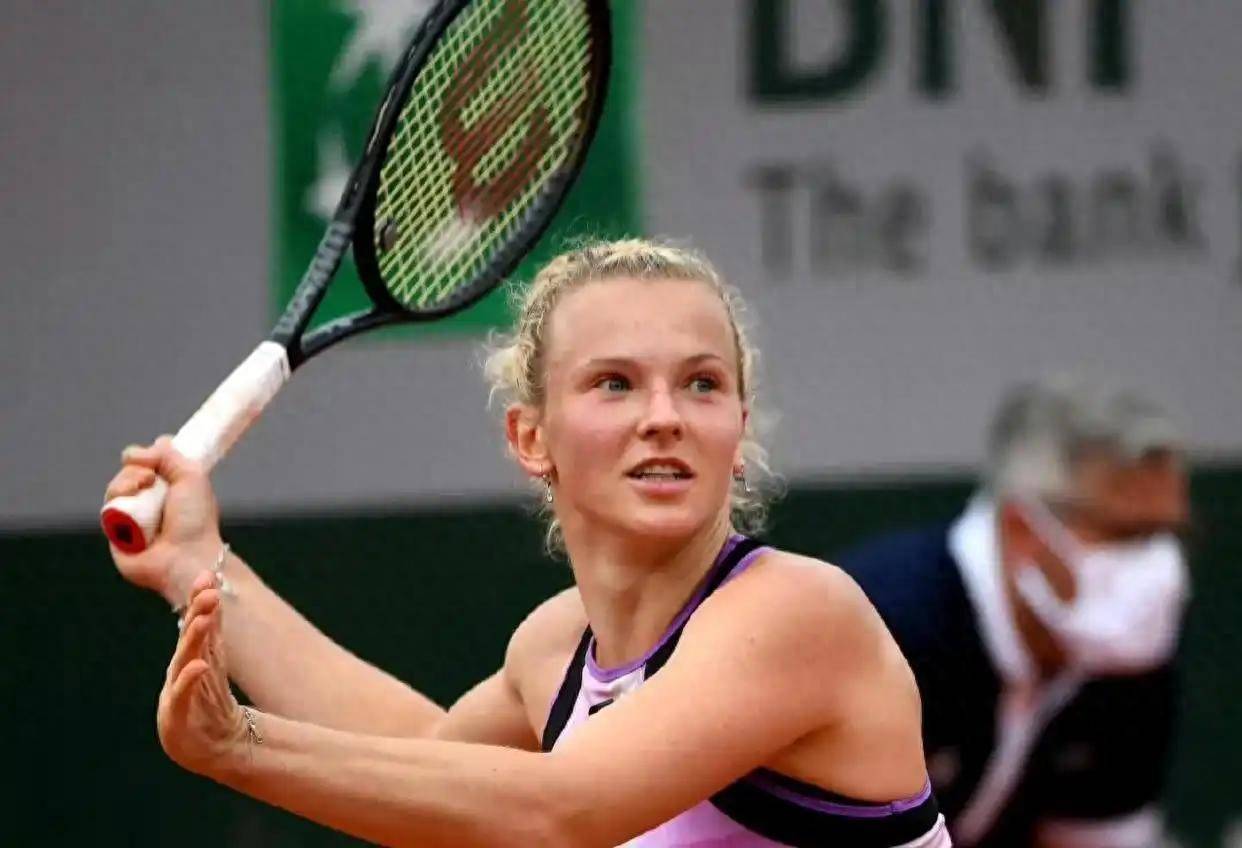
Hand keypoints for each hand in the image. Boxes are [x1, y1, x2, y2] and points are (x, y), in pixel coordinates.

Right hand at [103, 436, 223, 605]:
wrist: (185, 557)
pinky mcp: (116, 531)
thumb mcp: (191, 476)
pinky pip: (107, 509)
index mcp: (172, 487)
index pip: (151, 462)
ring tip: (140, 490)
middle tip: (149, 479)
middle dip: (134, 470)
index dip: (148, 456)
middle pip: (129, 471)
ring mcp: (133, 515)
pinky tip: (127, 510)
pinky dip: (115, 504)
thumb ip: (167, 454)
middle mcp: (152, 499)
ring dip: (124, 484)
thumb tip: (132, 452)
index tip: (155, 456)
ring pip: (115, 488)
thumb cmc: (195, 520)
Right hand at [157, 570, 247, 775]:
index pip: (194, 624)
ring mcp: (178, 693)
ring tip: (204, 618)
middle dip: (197, 614)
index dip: (198, 601)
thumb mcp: (212, 660)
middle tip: (208, 591)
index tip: (208, 576)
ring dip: (194, 639)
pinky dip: (190, 679)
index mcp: (190, 657)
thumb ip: (211, 628)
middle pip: (189, 638)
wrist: (215, 746)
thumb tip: (211, 590)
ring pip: (185, 661)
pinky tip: (199, 665)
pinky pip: (183, 695)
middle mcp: (181, 671)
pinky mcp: (178, 716)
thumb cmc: (209, 701)